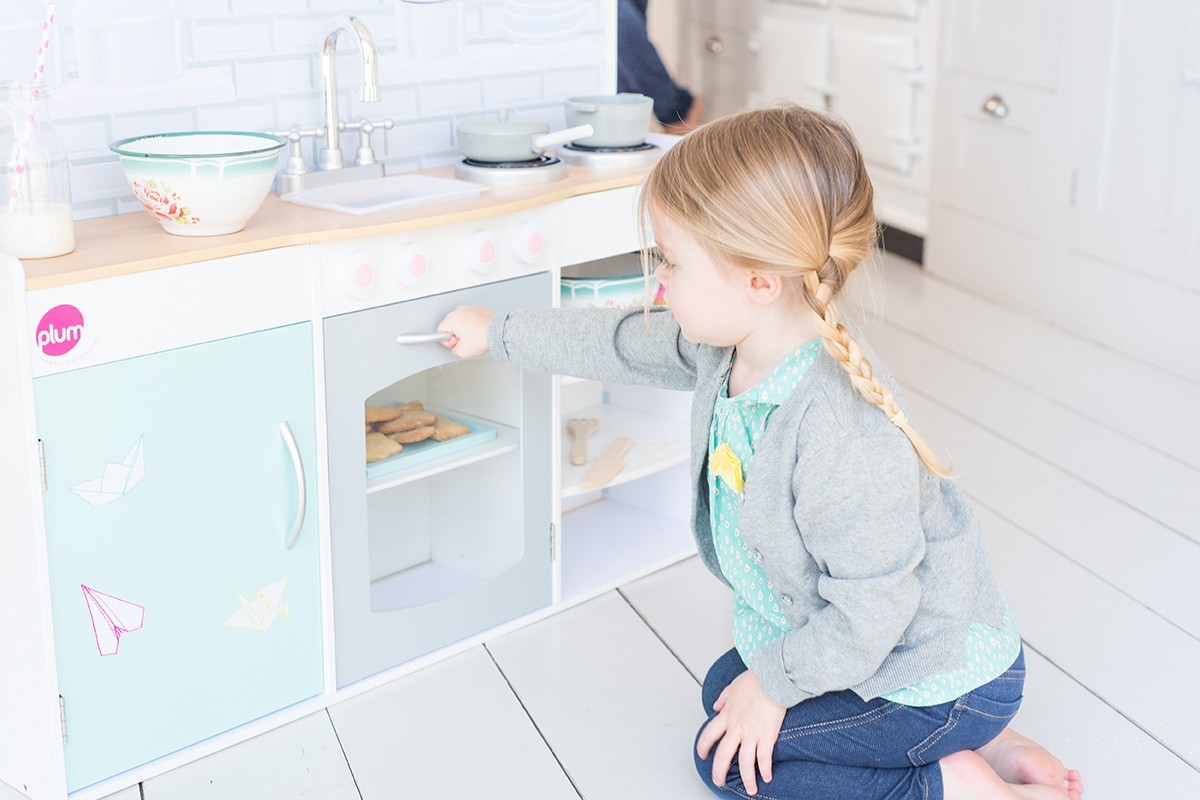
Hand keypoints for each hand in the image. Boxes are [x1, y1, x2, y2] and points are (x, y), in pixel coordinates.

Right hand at [436, 305, 494, 357]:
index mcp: (452, 319)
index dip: (447, 341)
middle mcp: (459, 310)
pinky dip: (472, 325)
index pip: (440, 331)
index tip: (455, 344)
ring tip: (474, 336)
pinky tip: (478, 331)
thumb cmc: (483, 338)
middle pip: (450, 326)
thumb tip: (454, 347)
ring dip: (464, 330)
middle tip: (467, 341)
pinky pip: (469, 319)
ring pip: (460, 322)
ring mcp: (468, 308)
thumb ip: (453, 350)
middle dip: (456, 336)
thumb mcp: (462, 352)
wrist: (499, 332)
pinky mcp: (477, 309)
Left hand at [696, 669, 784, 795]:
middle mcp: (736, 727)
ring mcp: (752, 733)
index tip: (702, 755)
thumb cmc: (756, 679)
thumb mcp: (733, 686)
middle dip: (719, 772)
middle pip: (723, 755)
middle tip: (719, 782)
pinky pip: (764, 758)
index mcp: (726, 715)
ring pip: (744, 762)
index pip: (708, 734)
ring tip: (750, 789)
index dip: (703, 747)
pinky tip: (767, 777)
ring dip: (746, 778)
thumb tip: (715, 705)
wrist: (772, 677)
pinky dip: (765, 770)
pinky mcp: (767, 735)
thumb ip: (723, 698)